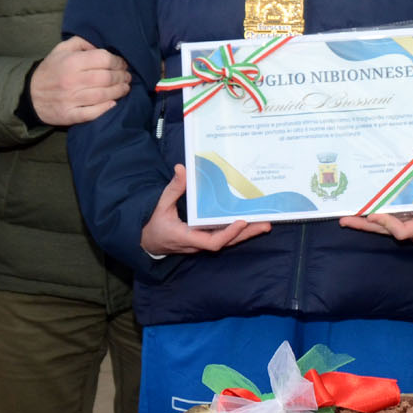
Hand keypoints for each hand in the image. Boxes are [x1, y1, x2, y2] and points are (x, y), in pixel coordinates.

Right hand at [30, 35, 129, 125]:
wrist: (30, 95)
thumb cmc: (51, 70)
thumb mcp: (62, 49)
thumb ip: (82, 42)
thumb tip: (101, 45)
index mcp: (72, 62)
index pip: (104, 59)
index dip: (118, 61)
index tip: (123, 63)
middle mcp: (72, 81)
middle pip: (106, 78)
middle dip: (122, 77)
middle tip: (127, 76)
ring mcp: (71, 99)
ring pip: (103, 95)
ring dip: (119, 91)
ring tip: (125, 88)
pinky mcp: (70, 115)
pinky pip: (92, 113)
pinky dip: (105, 108)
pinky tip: (114, 103)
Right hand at [140, 164, 271, 255]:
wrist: (147, 242)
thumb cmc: (153, 223)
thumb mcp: (160, 204)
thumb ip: (173, 188)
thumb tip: (182, 168)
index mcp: (186, 237)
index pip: (212, 242)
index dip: (228, 233)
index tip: (241, 222)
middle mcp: (197, 244)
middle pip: (226, 243)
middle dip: (246, 234)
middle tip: (266, 224)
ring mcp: (202, 243)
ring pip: (227, 241)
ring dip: (246, 233)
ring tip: (264, 223)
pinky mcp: (204, 240)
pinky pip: (223, 237)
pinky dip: (237, 231)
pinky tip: (250, 222)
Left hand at [339, 144, 412, 248]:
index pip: (405, 230)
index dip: (389, 224)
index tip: (376, 214)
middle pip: (386, 230)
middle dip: (367, 225)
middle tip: (347, 218)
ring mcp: (407, 230)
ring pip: (382, 230)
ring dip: (364, 224)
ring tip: (345, 218)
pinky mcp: (404, 227)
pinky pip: (385, 227)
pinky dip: (371, 223)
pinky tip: (355, 216)